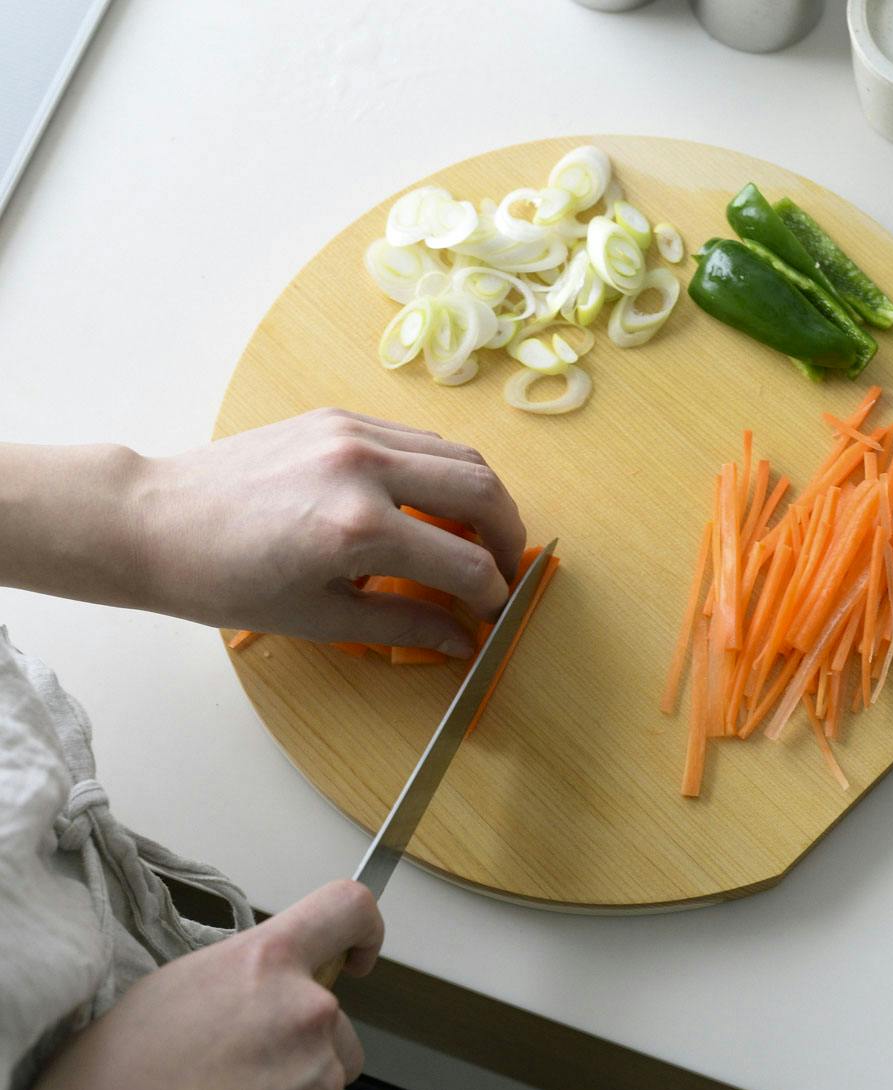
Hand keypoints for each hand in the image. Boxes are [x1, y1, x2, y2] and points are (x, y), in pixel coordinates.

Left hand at [0, 410, 525, 653]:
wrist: (155, 521)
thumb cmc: (227, 582)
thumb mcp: (319, 617)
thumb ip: (403, 623)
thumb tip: (461, 639)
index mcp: (357, 528)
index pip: (462, 561)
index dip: (490, 593)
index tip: (492, 612)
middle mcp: (364, 467)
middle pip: (479, 487)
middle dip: (506, 533)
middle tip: (504, 567)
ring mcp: (352, 432)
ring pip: (455, 452)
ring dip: (482, 495)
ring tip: (477, 534)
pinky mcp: (338, 416)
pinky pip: (417, 438)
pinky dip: (441, 470)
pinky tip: (431, 502)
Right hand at [16, 880, 382, 1089]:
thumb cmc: (114, 1075)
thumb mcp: (182, 985)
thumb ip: (251, 972)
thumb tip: (279, 980)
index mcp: (267, 960)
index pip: (348, 908)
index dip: (362, 928)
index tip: (358, 954)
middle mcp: (304, 1012)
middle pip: (336, 1023)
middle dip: (302, 1046)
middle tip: (237, 1072)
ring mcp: (314, 1080)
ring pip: (325, 1083)